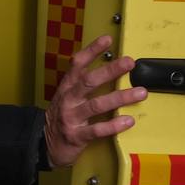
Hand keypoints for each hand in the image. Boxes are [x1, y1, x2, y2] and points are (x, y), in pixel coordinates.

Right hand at [44, 34, 146, 168]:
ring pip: (96, 105)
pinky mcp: (76, 136)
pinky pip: (96, 130)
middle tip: (129, 62)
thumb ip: (82, 84)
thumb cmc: (62, 118)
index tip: (107, 40)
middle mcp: (68, 100)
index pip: (77, 64)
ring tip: (140, 92)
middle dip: (110, 70)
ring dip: (120, 97)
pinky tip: (128, 121)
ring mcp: (71, 117)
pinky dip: (113, 125)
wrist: (44, 144)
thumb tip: (110, 69)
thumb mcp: (67, 97)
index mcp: (66, 87)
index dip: (91, 51)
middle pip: (88, 81)